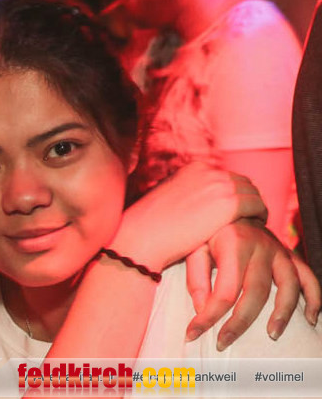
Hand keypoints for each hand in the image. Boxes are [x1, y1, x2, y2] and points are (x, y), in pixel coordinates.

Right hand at [113, 162, 267, 270]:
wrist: (144, 236)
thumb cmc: (151, 226)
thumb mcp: (168, 200)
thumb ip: (187, 195)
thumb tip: (200, 205)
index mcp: (193, 168)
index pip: (225, 176)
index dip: (234, 193)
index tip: (236, 210)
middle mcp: (208, 171)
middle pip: (243, 182)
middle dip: (248, 199)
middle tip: (251, 218)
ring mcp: (219, 185)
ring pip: (253, 193)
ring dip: (256, 208)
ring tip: (255, 224)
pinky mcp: (229, 203)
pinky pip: (258, 206)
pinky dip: (260, 216)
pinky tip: (255, 229)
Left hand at [185, 220, 320, 349]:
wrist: (233, 207)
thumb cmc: (209, 231)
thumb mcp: (193, 246)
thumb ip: (196, 277)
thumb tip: (204, 309)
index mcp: (233, 243)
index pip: (222, 290)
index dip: (208, 316)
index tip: (192, 333)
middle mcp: (260, 246)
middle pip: (255, 292)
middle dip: (239, 323)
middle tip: (224, 343)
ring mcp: (279, 250)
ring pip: (288, 286)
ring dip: (282, 313)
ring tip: (271, 335)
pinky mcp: (290, 255)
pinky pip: (308, 277)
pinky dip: (314, 298)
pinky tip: (310, 318)